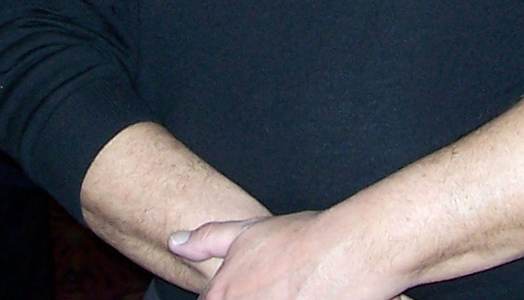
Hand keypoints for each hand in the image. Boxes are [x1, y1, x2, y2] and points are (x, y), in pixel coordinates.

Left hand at [170, 212, 409, 299]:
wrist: (348, 251)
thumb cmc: (301, 239)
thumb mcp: (246, 231)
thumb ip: (207, 240)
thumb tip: (175, 243)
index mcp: (224, 296)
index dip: (225, 298)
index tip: (253, 288)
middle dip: (255, 299)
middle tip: (275, 289)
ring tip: (292, 292)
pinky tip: (304, 296)